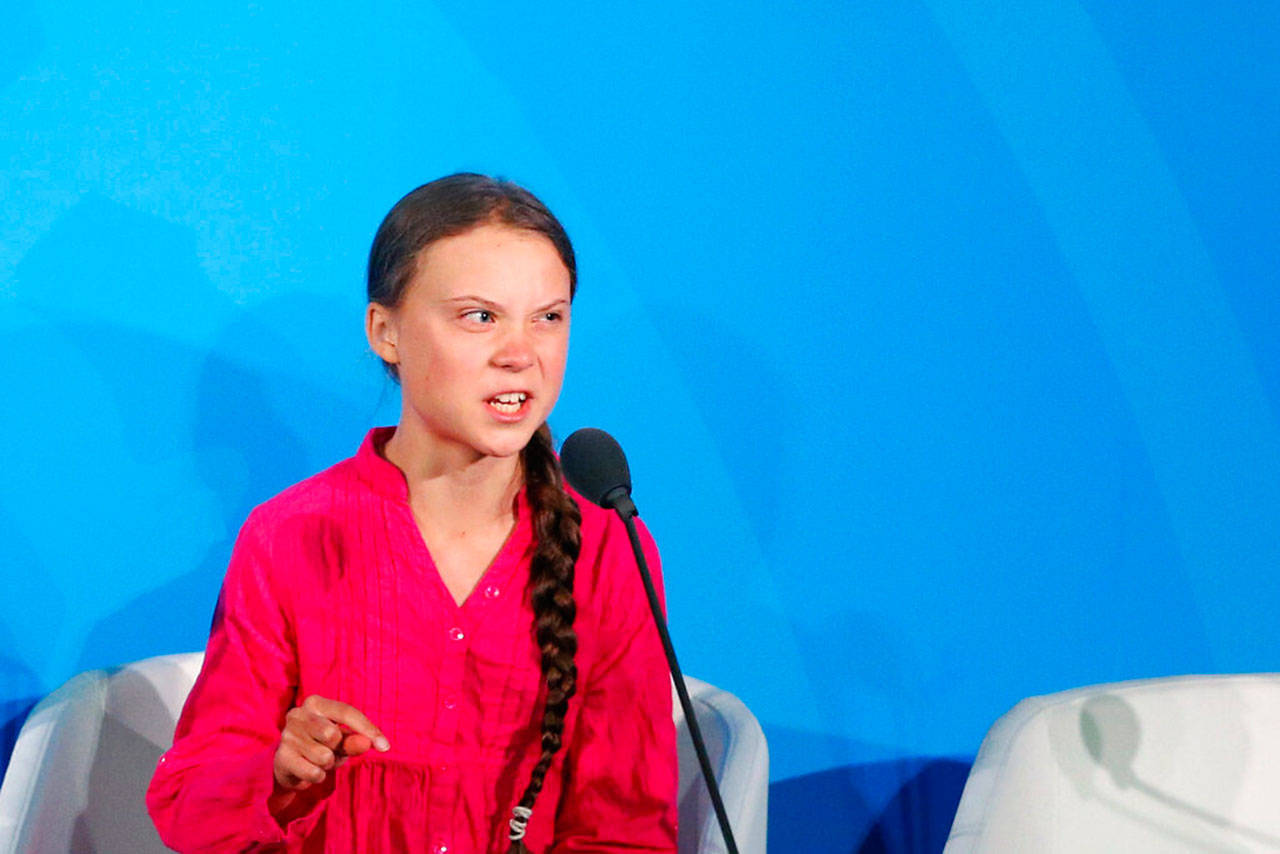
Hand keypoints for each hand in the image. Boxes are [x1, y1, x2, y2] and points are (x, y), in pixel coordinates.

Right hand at [272, 695, 389, 794]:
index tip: (385, 747)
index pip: (347, 712)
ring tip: (318, 760)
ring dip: (328, 764)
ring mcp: (287, 735)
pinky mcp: (281, 757)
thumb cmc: (321, 745)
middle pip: (333, 735)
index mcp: (315, 703)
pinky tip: (309, 769)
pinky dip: (318, 776)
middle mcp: (298, 714)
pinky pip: (314, 772)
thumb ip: (355, 740)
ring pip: (324, 756)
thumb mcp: (342, 741)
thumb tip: (370, 744)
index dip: (368, 729)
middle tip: (330, 751)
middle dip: (338, 749)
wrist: (289, 764)